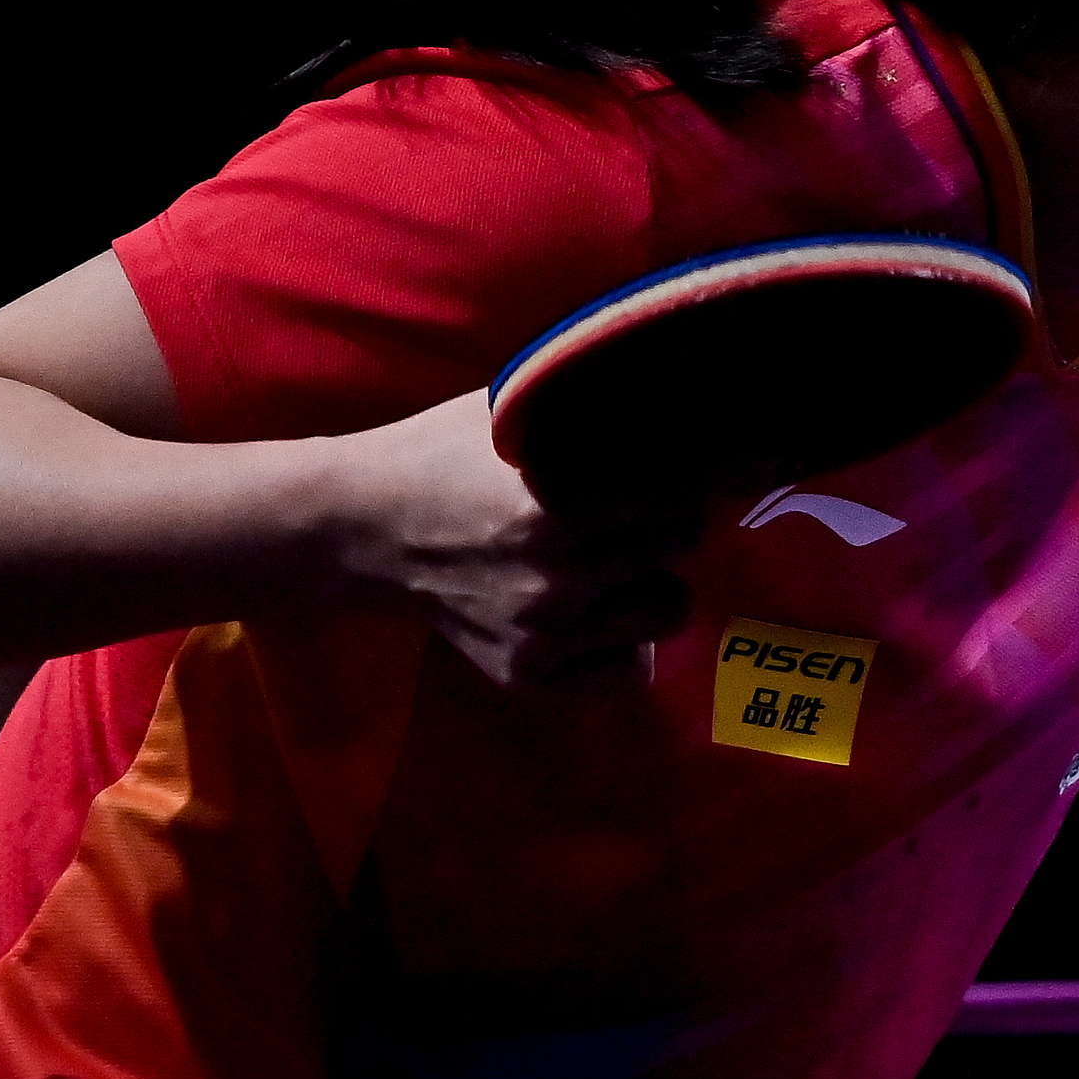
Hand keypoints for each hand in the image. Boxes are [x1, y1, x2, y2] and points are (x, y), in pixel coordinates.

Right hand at [322, 389, 700, 687]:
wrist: (363, 527)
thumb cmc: (450, 453)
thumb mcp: (523, 412)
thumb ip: (604, 414)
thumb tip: (700, 402)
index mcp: (557, 501)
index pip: (687, 490)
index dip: (704, 468)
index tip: (715, 458)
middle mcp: (557, 575)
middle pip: (685, 540)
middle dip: (671, 514)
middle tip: (637, 503)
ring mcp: (544, 634)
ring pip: (671, 609)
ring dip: (652, 578)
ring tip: (614, 558)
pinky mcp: (529, 677)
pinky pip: (629, 670)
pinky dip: (621, 641)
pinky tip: (594, 609)